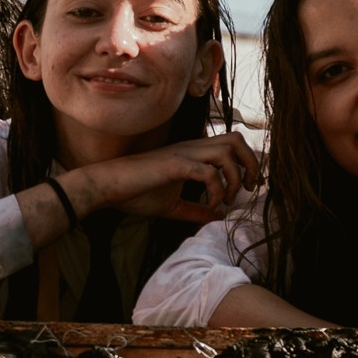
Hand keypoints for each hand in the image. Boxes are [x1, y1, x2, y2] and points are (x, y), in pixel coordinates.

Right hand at [80, 132, 260, 223]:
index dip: (247, 161)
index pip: (232, 143)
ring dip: (234, 177)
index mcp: (193, 153)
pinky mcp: (174, 165)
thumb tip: (218, 218)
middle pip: (237, 139)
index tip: (247, 187)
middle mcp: (192, 148)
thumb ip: (196, 210)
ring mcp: (184, 154)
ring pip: (227, 151)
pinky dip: (216, 190)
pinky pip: (207, 172)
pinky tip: (210, 205)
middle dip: (251, 163)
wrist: (106, 187)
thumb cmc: (135, 193)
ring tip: (225, 199)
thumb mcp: (172, 205)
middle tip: (247, 188)